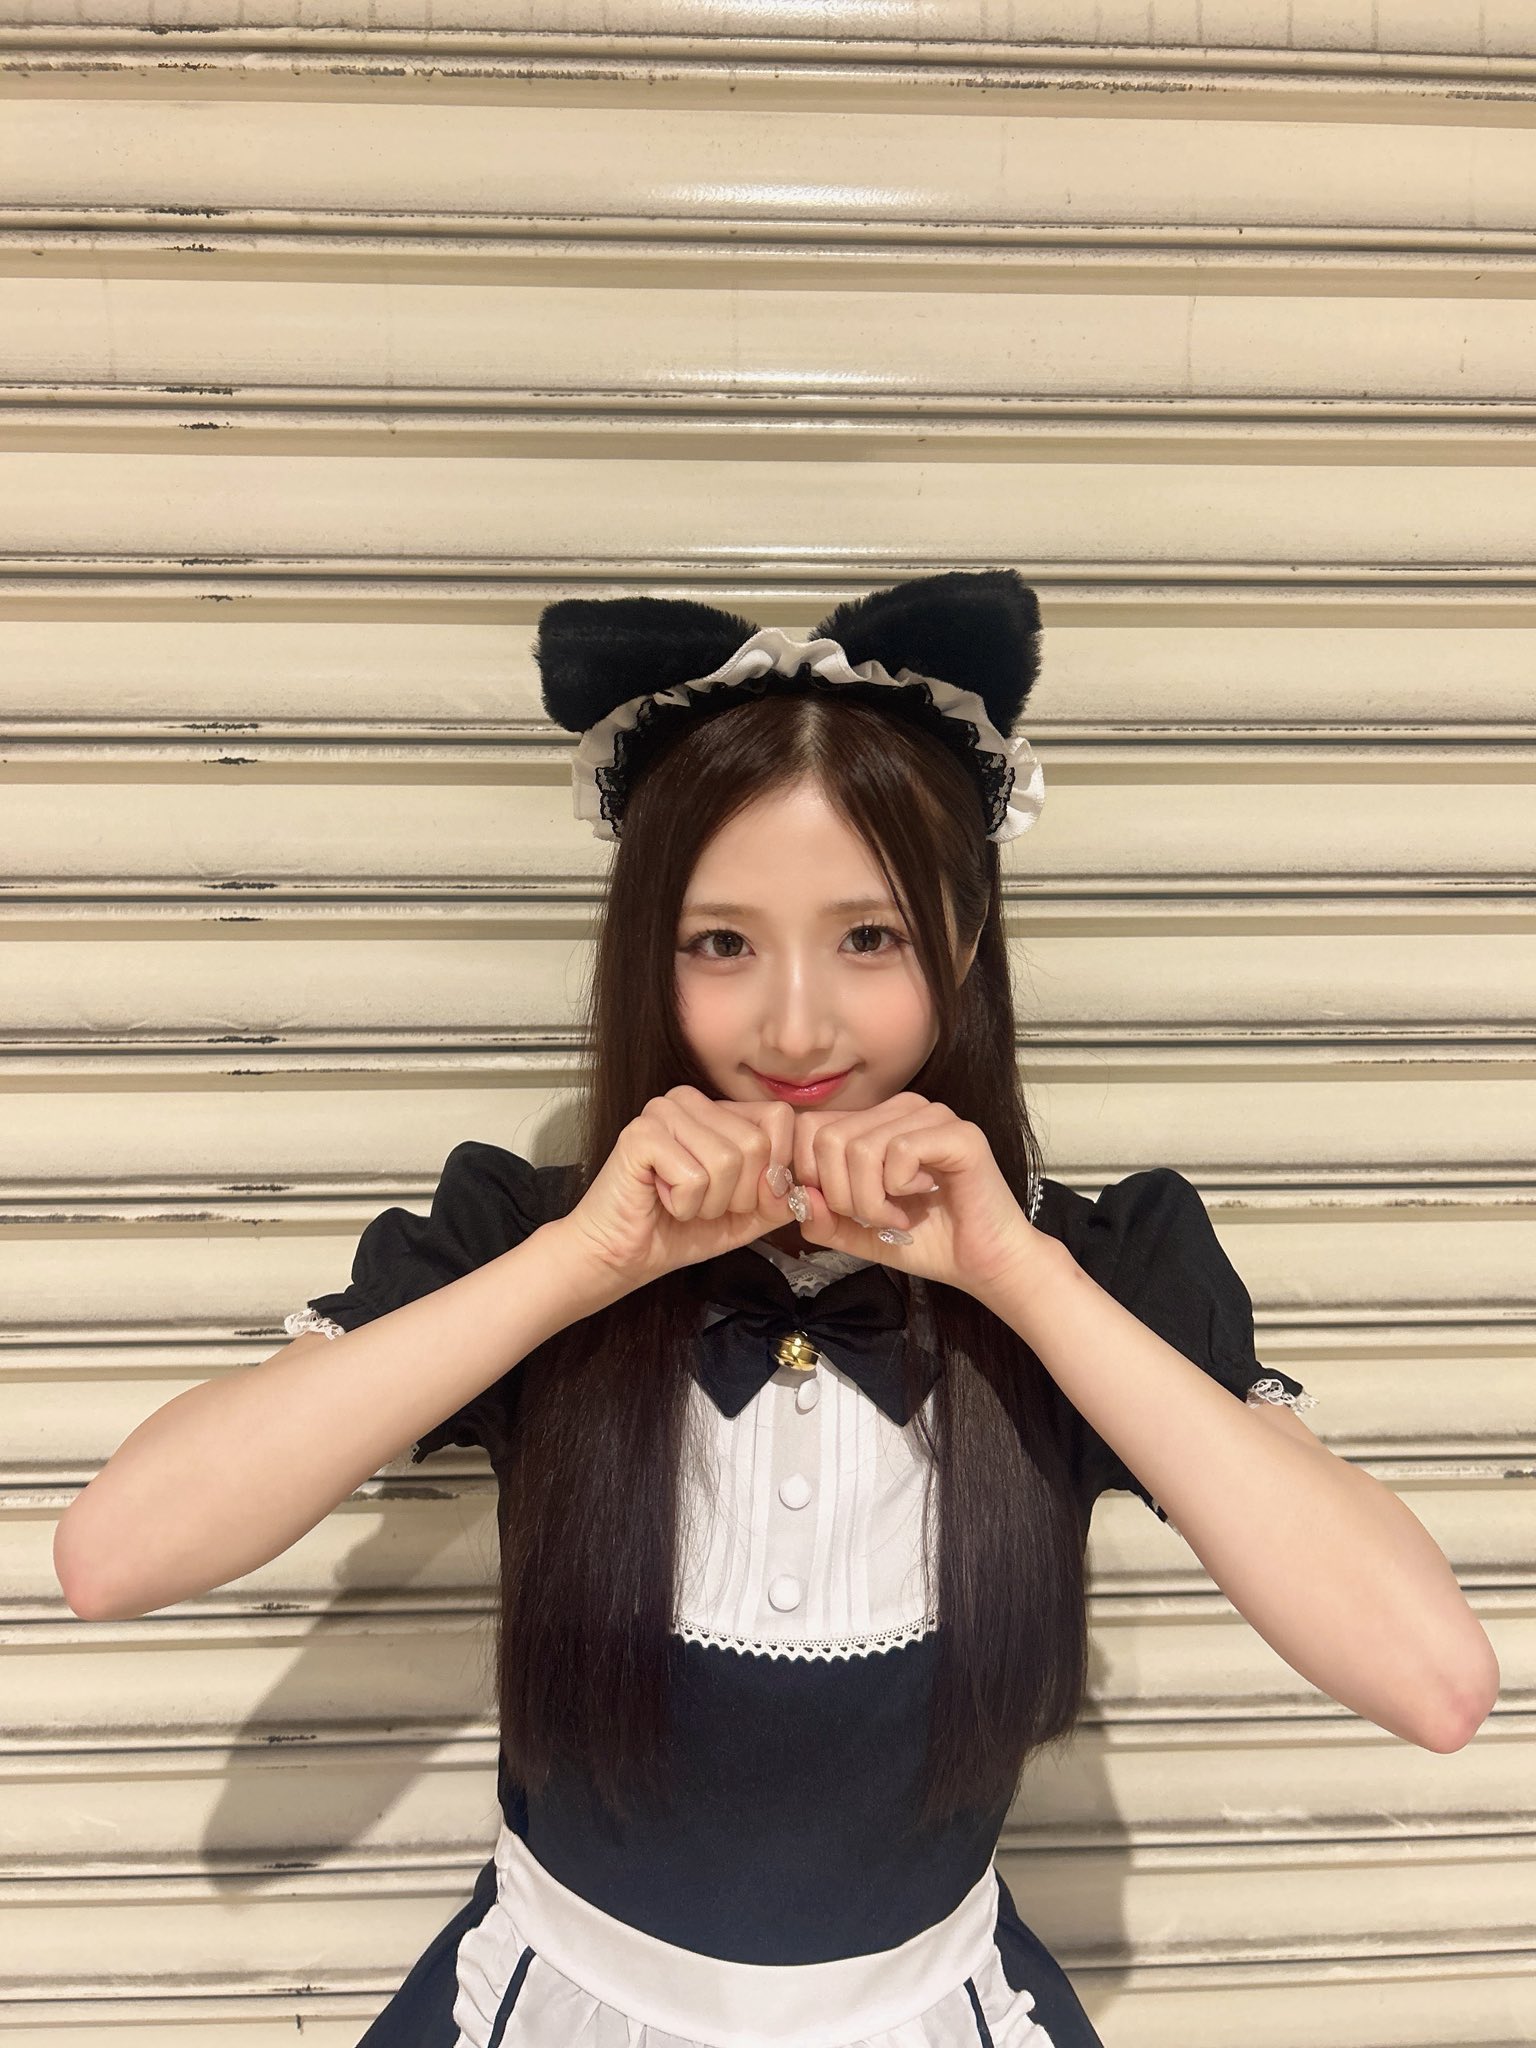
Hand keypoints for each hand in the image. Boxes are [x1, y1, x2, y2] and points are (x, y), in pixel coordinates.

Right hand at [554, 1085, 799, 1295]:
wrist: (623, 1255)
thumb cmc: (680, 1229)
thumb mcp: (748, 1215)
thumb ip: (782, 1196)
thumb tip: (806, 1186)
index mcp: (719, 1109)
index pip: (780, 1118)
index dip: (773, 1171)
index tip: (741, 1197)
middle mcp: (691, 1100)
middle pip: (757, 1144)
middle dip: (738, 1195)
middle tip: (704, 1204)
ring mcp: (663, 1112)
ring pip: (727, 1160)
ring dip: (710, 1203)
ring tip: (682, 1202)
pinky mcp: (640, 1135)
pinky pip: (694, 1176)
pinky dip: (685, 1205)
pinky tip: (661, 1200)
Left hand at [731, 1091, 1043, 1302]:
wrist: (983, 1264)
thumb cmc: (926, 1240)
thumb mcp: (856, 1233)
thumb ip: (821, 1217)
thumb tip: (794, 1195)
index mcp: (875, 1121)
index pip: (810, 1128)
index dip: (812, 1177)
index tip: (843, 1210)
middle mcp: (902, 1107)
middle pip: (829, 1139)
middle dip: (842, 1195)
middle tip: (875, 1218)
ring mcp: (932, 1115)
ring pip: (860, 1149)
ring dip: (872, 1200)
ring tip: (898, 1216)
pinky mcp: (959, 1134)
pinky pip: (899, 1152)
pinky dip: (900, 1190)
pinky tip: (924, 1199)